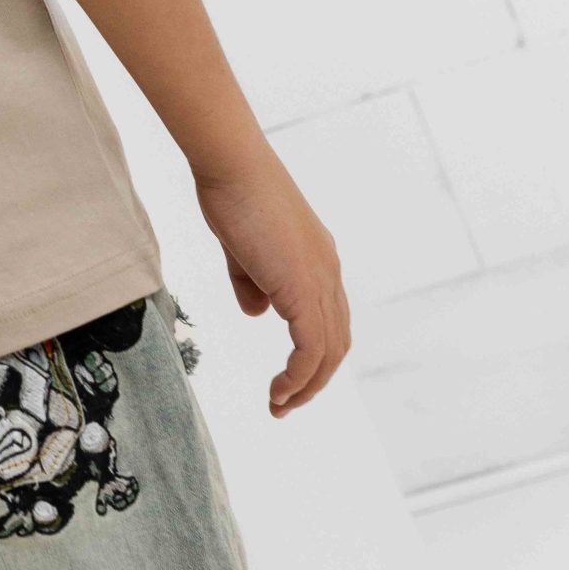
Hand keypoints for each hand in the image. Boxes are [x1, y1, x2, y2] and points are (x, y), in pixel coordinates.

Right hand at [192, 148, 350, 415]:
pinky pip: (311, 347)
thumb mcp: (242, 248)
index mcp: (318, 261)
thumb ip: (253, 282)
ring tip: (280, 405)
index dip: (312, 354)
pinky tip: (278, 389)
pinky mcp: (304, 288)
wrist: (233, 165)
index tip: (286, 377)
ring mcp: (320, 280)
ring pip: (329, 350)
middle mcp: (329, 273)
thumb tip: (259, 313)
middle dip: (313, 379)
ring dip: (307, 385)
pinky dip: (298, 375)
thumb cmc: (231, 194)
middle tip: (284, 402)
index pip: (328, 320)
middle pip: (336, 342)